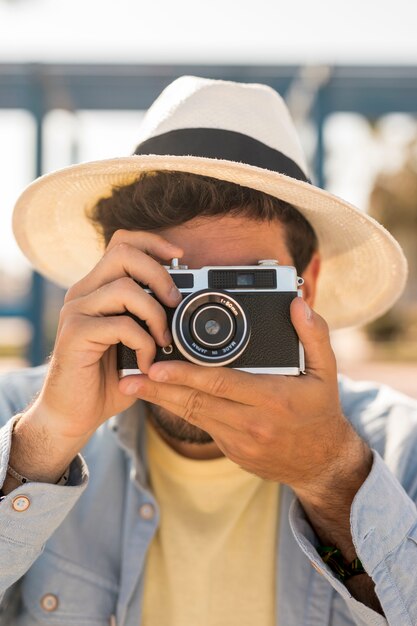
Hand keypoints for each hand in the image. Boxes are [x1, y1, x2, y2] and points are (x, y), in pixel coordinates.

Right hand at [26, 229, 182, 444]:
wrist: (74, 414)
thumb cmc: (107, 378)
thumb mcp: (135, 341)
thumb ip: (150, 317)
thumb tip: (186, 302)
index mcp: (97, 287)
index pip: (122, 243)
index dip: (153, 242)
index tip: (180, 257)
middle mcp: (83, 293)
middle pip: (123, 254)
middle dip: (159, 274)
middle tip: (175, 303)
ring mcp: (76, 311)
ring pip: (124, 289)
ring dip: (155, 315)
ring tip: (163, 341)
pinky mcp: (75, 334)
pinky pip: (121, 325)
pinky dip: (144, 344)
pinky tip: (146, 363)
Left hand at [121, 298, 368, 492]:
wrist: (321, 463)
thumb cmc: (321, 411)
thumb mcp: (326, 371)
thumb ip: (314, 335)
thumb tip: (296, 305)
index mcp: (272, 399)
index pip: (221, 384)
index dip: (186, 374)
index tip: (157, 365)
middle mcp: (251, 423)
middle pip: (196, 402)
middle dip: (159, 389)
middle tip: (128, 377)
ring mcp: (238, 440)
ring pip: (192, 416)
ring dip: (161, 399)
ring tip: (131, 385)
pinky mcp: (231, 450)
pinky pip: (200, 426)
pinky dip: (179, 410)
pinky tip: (160, 396)